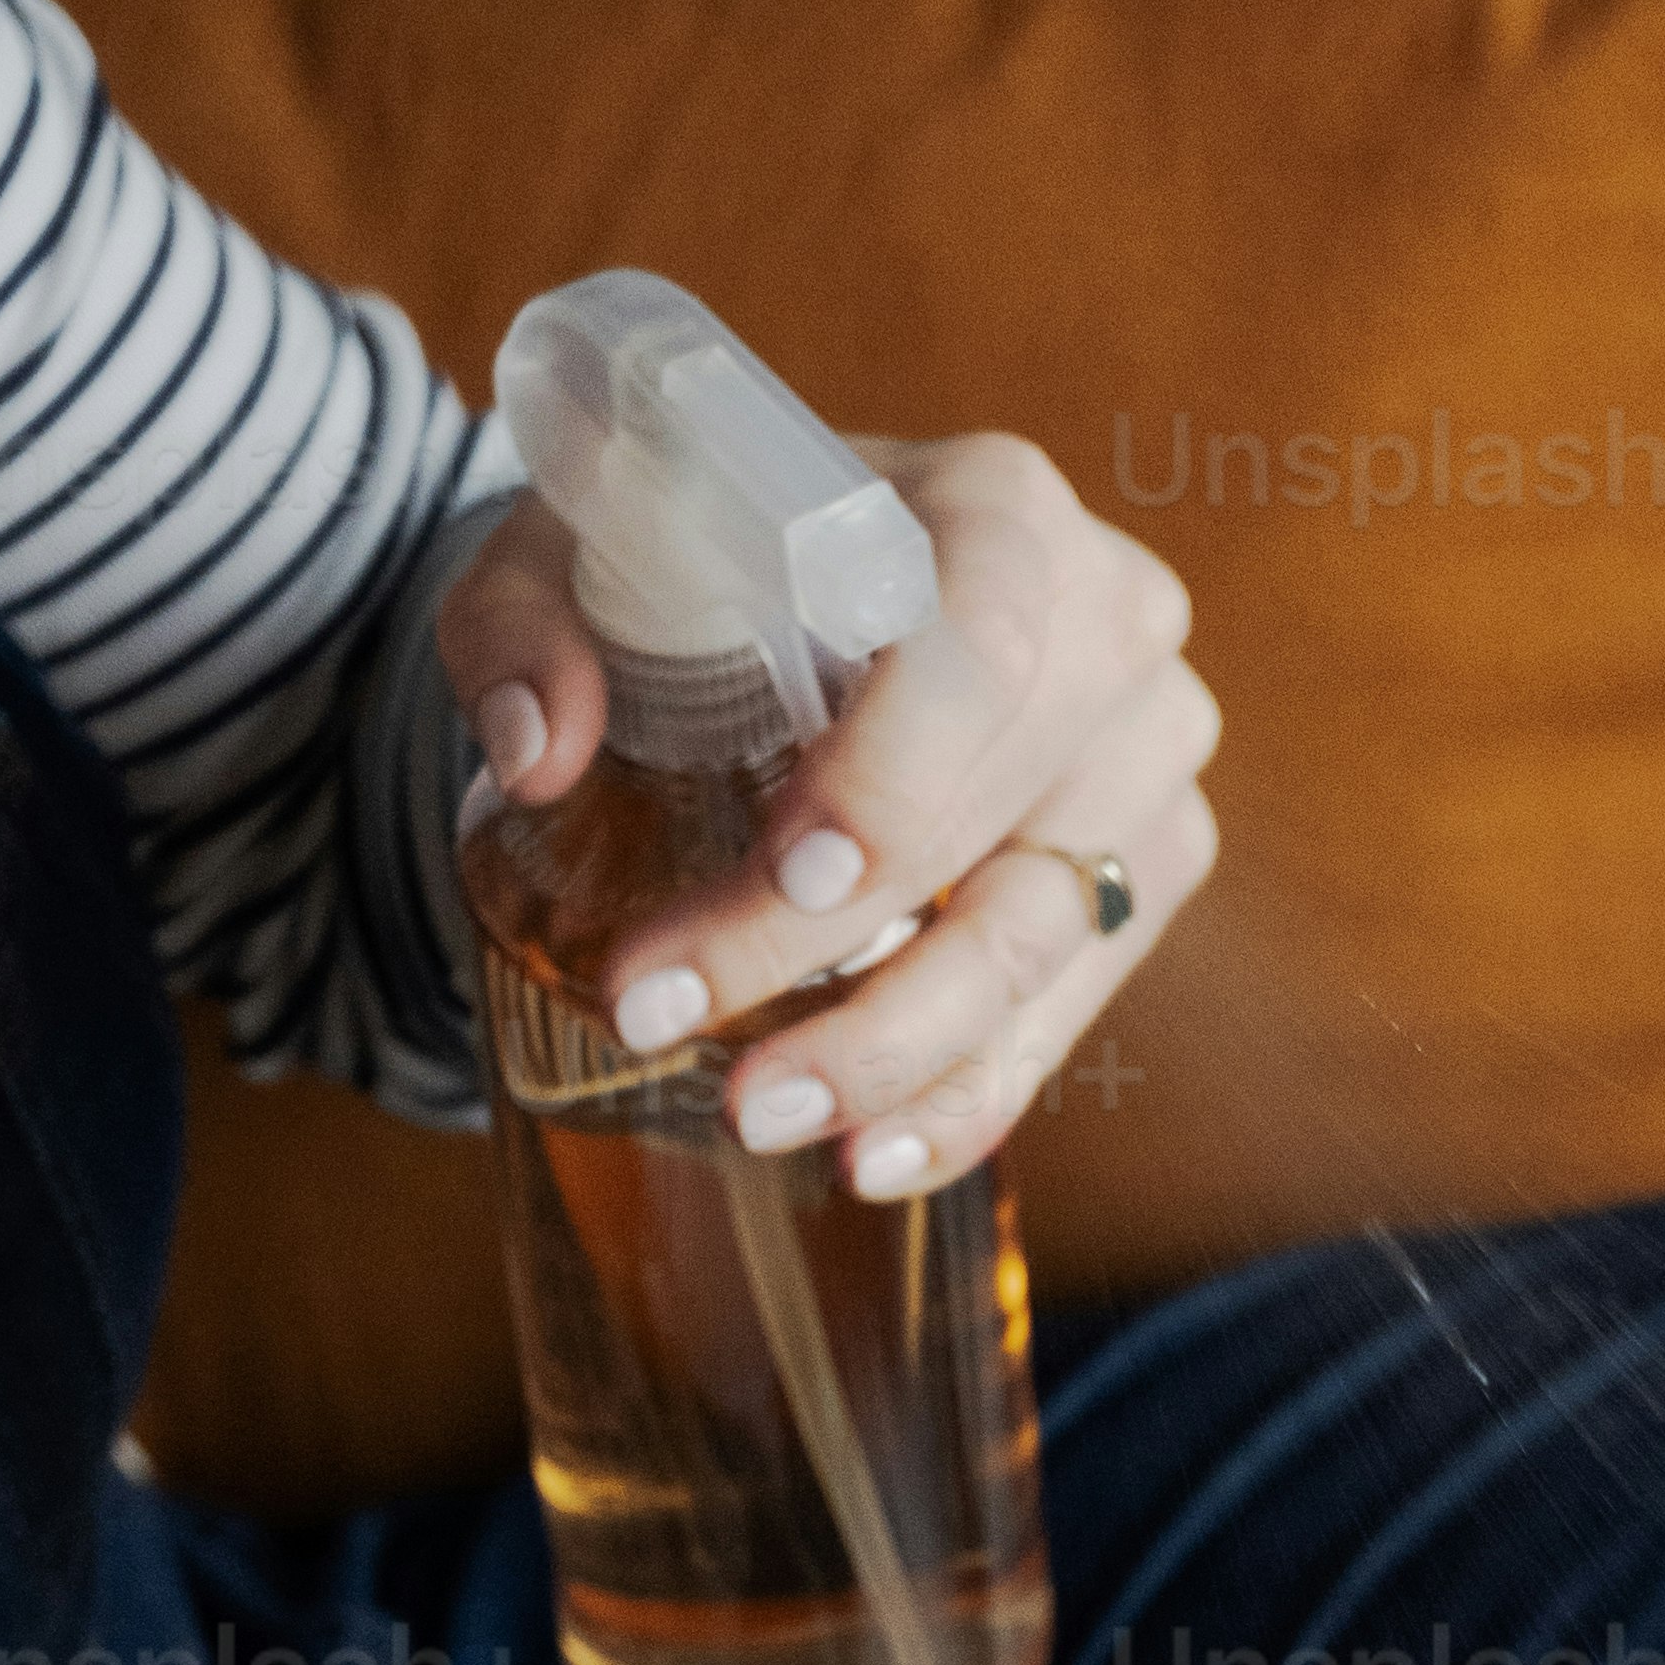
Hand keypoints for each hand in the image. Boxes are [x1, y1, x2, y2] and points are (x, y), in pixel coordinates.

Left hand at [434, 429, 1220, 1194]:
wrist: (807, 597)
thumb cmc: (698, 559)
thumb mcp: (572, 551)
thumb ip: (521, 621)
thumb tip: (535, 746)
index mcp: (997, 508)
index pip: (982, 645)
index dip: (901, 773)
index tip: (795, 878)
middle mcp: (1110, 632)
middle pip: (998, 818)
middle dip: (834, 948)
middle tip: (666, 1013)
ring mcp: (1142, 768)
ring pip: (1036, 940)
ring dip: (892, 1048)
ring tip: (755, 1112)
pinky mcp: (1134, 878)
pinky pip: (1064, 1014)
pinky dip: (966, 1098)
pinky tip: (869, 1155)